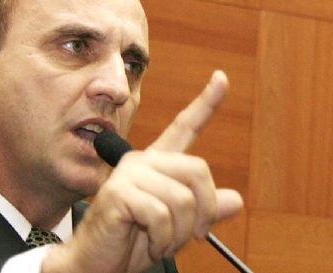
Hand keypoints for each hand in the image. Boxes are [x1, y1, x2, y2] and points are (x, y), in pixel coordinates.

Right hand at [43, 70, 243, 272]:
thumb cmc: (131, 242)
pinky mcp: (118, 192)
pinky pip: (161, 214)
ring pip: (183, 198)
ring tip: (160, 240)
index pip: (184, 127)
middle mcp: (142, 161)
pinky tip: (148, 241)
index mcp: (156, 164)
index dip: (206, 103)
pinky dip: (162, 238)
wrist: (96, 264)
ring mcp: (128, 174)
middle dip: (203, 211)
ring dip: (179, 233)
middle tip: (191, 235)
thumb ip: (203, 211)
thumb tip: (236, 199)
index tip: (222, 78)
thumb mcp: (177, 228)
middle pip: (198, 170)